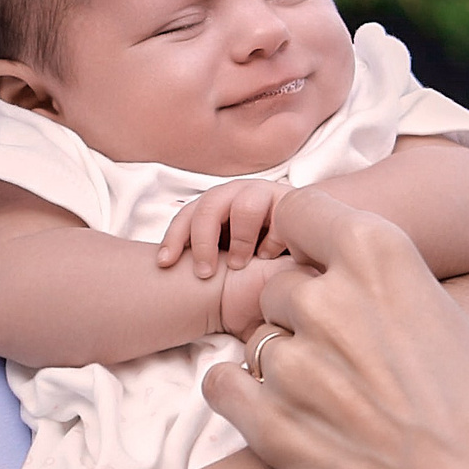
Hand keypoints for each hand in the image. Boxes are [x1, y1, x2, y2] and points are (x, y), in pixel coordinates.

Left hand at [159, 179, 292, 278]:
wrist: (304, 232)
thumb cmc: (257, 247)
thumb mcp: (226, 249)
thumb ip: (206, 255)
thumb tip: (166, 272)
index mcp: (215, 204)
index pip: (187, 215)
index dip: (172, 237)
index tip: (164, 264)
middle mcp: (236, 194)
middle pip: (209, 207)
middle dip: (202, 242)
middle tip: (204, 274)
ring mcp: (264, 194)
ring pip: (244, 208)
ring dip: (239, 241)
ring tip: (239, 266)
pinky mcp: (291, 203)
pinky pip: (279, 220)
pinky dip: (271, 243)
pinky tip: (267, 260)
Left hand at [203, 191, 468, 468]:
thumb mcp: (456, 319)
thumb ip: (398, 294)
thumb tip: (374, 294)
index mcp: (380, 256)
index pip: (299, 210)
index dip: (307, 239)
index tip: (320, 264)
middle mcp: (327, 298)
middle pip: (278, 284)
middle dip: (301, 313)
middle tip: (340, 354)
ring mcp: (293, 363)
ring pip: (256, 339)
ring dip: (280, 360)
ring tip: (326, 398)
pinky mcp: (271, 426)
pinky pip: (221, 385)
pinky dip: (240, 394)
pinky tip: (275, 411)